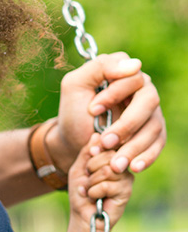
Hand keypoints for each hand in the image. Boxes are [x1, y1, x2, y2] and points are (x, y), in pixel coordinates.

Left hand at [51, 51, 164, 173]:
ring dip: (134, 145)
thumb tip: (135, 64)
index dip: (113, 94)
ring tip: (114, 163)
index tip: (91, 110)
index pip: (132, 77)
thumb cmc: (73, 111)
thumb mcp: (74, 85)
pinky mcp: (154, 133)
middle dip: (127, 124)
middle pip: (149, 100)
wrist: (72, 142)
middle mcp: (142, 90)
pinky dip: (147, 156)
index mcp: (124, 74)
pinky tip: (133, 167)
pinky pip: (158, 143)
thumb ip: (98, 67)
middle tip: (105, 141)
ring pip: (154, 125)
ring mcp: (151, 112)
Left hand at [65, 134, 132, 231]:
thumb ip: (87, 152)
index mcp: (111, 158)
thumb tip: (97, 134)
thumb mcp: (79, 168)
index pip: (106, 144)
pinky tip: (95, 198)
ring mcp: (126, 178)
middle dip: (90, 169)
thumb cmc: (80, 192)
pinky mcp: (126, 191)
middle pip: (107, 156)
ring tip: (90, 190)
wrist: (83, 216)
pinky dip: (93, 192)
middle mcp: (121, 165)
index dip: (93, 153)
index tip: (87, 166)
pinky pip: (107, 185)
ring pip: (107, 170)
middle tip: (88, 181)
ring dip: (91, 182)